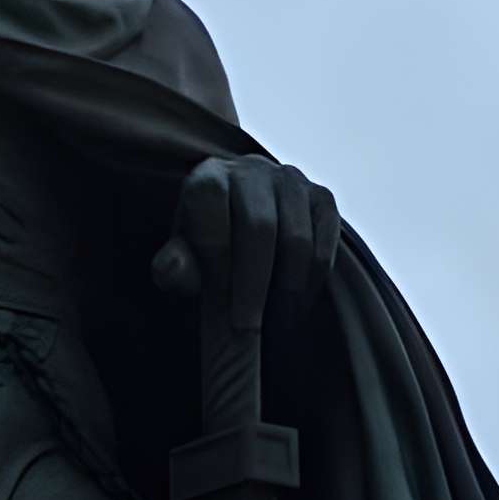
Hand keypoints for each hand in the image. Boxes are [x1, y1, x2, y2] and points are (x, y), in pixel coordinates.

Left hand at [152, 155, 339, 325]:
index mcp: (207, 178)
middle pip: (260, 226)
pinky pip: (325, 245)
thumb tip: (174, 267)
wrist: (239, 238)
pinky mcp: (322, 198)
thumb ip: (173, 268)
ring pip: (297, 239)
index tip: (218, 301)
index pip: (211, 203)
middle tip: (249, 329)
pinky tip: (296, 307)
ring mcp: (291, 181)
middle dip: (253, 284)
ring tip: (274, 326)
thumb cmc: (203, 255)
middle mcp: (250, 170)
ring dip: (286, 290)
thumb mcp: (181, 266)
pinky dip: (312, 283)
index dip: (217, 255)